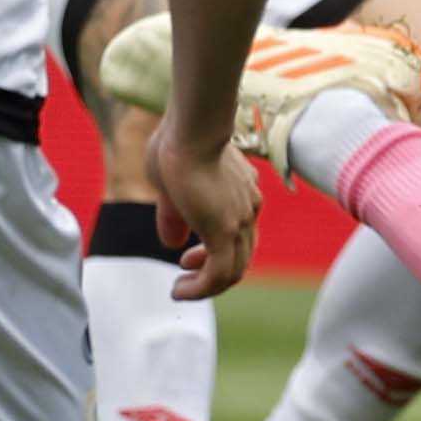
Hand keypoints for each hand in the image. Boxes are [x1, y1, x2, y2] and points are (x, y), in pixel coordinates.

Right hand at [147, 114, 262, 300]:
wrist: (192, 129)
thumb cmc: (178, 144)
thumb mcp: (171, 186)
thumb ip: (175, 216)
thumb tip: (172, 243)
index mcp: (242, 195)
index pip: (240, 234)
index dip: (214, 251)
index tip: (188, 255)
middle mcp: (249, 209)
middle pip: (241, 255)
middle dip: (210, 269)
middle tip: (184, 266)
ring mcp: (242, 221)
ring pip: (233, 271)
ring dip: (206, 286)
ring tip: (181, 287)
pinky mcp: (226, 231)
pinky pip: (219, 275)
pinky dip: (200, 289)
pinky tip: (179, 291)